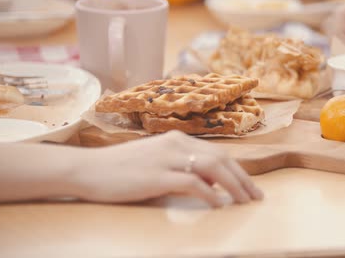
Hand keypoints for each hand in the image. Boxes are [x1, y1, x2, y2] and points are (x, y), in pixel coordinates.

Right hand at [74, 131, 263, 206]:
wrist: (88, 169)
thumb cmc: (120, 169)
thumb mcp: (156, 162)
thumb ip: (182, 167)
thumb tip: (211, 183)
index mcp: (177, 139)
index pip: (218, 153)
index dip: (238, 170)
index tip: (250, 186)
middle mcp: (176, 143)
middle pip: (222, 158)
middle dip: (243, 178)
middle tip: (256, 197)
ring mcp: (166, 158)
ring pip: (213, 167)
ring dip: (234, 185)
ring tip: (244, 202)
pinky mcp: (157, 175)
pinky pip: (192, 182)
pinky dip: (210, 193)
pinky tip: (218, 205)